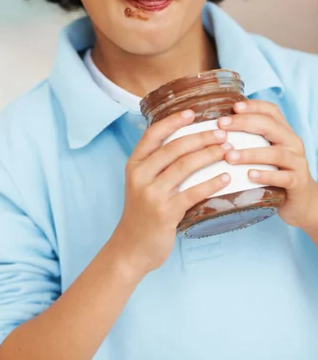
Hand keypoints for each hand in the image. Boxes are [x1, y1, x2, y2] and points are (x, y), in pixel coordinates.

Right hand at [112, 110, 231, 276]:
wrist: (132, 247)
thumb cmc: (142, 211)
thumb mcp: (141, 183)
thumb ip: (156, 164)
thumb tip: (186, 141)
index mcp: (134, 164)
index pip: (153, 134)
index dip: (173, 121)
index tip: (193, 112)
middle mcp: (140, 175)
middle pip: (174, 147)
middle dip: (201, 137)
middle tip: (222, 132)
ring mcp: (151, 194)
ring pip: (184, 166)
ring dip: (209, 155)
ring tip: (228, 150)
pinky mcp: (165, 212)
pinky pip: (193, 193)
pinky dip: (212, 183)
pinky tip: (226, 178)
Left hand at [218, 99, 317, 230]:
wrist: (300, 201)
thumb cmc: (275, 172)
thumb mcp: (265, 151)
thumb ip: (249, 138)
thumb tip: (216, 128)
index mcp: (284, 131)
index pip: (271, 111)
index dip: (253, 106)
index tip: (233, 107)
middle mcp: (292, 143)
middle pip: (270, 126)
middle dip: (244, 123)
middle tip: (222, 125)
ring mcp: (297, 162)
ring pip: (275, 153)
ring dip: (250, 153)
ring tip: (229, 156)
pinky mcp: (298, 182)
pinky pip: (283, 177)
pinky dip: (266, 175)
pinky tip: (249, 175)